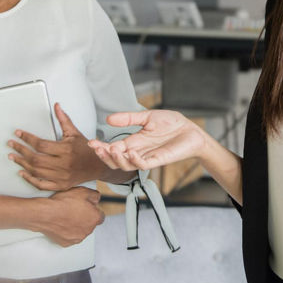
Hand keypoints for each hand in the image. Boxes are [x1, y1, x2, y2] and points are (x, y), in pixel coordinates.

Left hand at [9, 103, 109, 189]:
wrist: (98, 166)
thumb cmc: (86, 149)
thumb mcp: (75, 133)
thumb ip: (64, 120)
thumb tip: (56, 106)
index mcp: (66, 150)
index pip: (41, 144)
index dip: (27, 138)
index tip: (18, 133)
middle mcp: (64, 164)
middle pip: (35, 158)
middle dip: (20, 150)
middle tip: (12, 144)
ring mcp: (62, 176)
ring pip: (36, 171)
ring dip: (22, 164)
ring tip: (13, 156)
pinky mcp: (61, 185)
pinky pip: (41, 185)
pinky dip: (30, 179)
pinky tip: (22, 172)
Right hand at [31, 186, 103, 246]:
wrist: (46, 213)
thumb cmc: (63, 203)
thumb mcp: (82, 191)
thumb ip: (94, 196)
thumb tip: (96, 199)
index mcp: (95, 218)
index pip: (100, 217)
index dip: (93, 211)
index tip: (87, 208)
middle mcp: (88, 230)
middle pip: (89, 224)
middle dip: (84, 218)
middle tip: (74, 210)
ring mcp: (77, 238)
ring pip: (79, 232)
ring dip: (76, 226)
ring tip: (66, 216)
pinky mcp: (66, 243)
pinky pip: (69, 237)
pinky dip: (66, 232)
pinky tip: (61, 224)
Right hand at [88, 109, 207, 171]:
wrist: (191, 130)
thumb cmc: (172, 124)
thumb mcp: (147, 117)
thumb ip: (129, 118)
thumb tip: (109, 118)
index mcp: (134, 142)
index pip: (113, 148)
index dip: (101, 147)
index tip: (91, 142)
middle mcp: (138, 151)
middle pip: (116, 160)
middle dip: (104, 156)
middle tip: (97, 148)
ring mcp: (147, 157)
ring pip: (126, 165)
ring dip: (117, 159)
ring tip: (111, 150)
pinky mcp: (158, 160)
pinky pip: (143, 165)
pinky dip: (135, 160)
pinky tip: (131, 152)